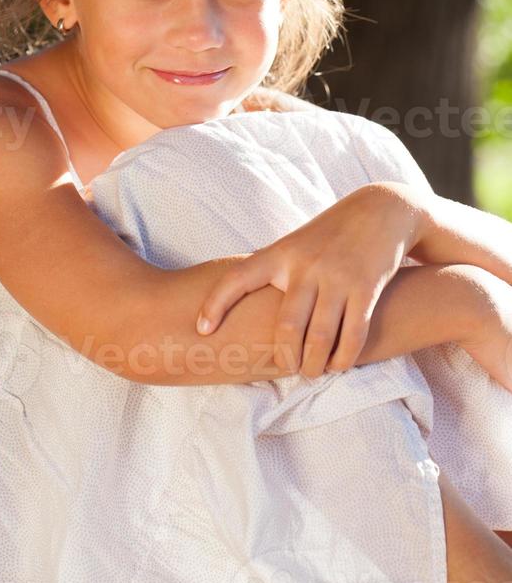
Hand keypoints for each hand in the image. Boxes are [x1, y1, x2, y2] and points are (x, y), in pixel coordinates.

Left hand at [195, 182, 427, 378]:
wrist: (381, 209)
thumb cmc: (328, 234)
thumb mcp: (295, 244)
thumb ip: (272, 271)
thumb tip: (237, 308)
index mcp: (280, 254)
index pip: (238, 278)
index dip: (215, 304)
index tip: (202, 331)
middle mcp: (305, 265)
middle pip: (285, 326)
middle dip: (284, 357)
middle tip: (286, 369)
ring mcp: (336, 277)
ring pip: (319, 337)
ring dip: (314, 364)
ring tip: (312, 372)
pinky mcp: (366, 287)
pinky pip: (353, 334)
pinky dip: (343, 357)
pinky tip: (339, 365)